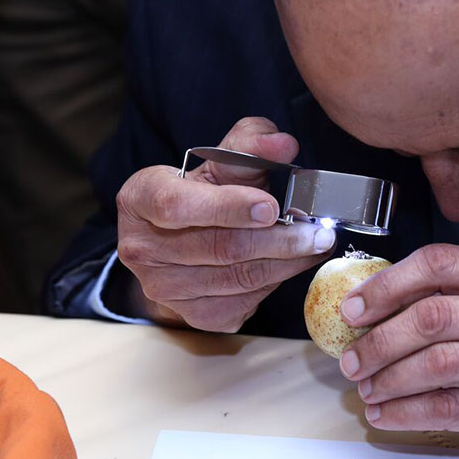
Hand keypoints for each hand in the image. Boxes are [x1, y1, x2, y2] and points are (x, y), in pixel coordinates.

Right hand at [116, 117, 335, 330]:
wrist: (183, 238)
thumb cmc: (203, 192)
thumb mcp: (220, 159)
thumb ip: (251, 143)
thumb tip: (283, 143)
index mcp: (140, 199)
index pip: (178, 206)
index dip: (227, 207)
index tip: (271, 206)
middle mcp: (142, 248)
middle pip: (219, 248)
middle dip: (278, 240)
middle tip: (318, 232)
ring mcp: (164, 288)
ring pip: (238, 278)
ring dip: (286, 263)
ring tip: (316, 245)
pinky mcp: (193, 315)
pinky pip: (244, 301)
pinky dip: (274, 283)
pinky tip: (291, 264)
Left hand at [335, 244, 458, 458]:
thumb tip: (381, 307)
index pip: (441, 262)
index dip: (388, 284)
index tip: (354, 307)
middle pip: (432, 317)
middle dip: (377, 340)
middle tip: (351, 359)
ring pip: (437, 364)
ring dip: (388, 379)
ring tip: (365, 389)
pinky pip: (451, 408)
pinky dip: (407, 412)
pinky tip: (387, 414)